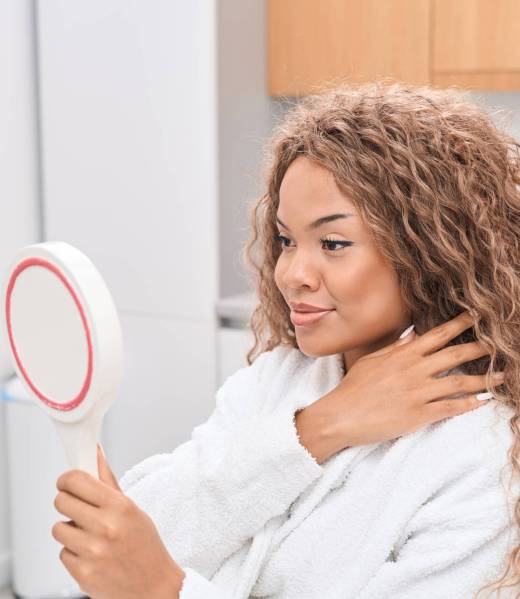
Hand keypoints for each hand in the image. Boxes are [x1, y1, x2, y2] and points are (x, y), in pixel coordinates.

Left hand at [52, 443, 185, 598]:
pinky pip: (62, 553)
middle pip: (61, 501)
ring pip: (58, 528)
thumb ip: (108, 482)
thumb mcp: (132, 509)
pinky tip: (91, 554)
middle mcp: (105, 527)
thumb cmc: (145, 545)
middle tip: (79, 508)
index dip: (67, 479)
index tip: (67, 482)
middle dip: (67, 502)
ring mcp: (92, 552)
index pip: (77, 480)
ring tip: (89, 535)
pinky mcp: (82, 574)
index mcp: (119, 506)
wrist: (154, 587)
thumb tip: (95, 453)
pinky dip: (73, 553)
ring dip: (70, 530)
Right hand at [327, 310, 504, 446]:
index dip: (459, 324)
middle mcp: (413, 371)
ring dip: (483, 379)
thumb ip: (395, 347)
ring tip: (502, 375)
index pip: (437, 335)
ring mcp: (417, 393)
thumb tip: (412, 334)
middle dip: (480, 347)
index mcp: (403, 355)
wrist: (341, 415)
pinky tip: (483, 401)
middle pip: (454, 355)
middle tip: (500, 342)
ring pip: (458, 382)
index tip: (476, 316)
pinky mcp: (418, 415)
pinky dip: (467, 404)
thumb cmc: (354, 387)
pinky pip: (449, 408)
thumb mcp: (372, 361)